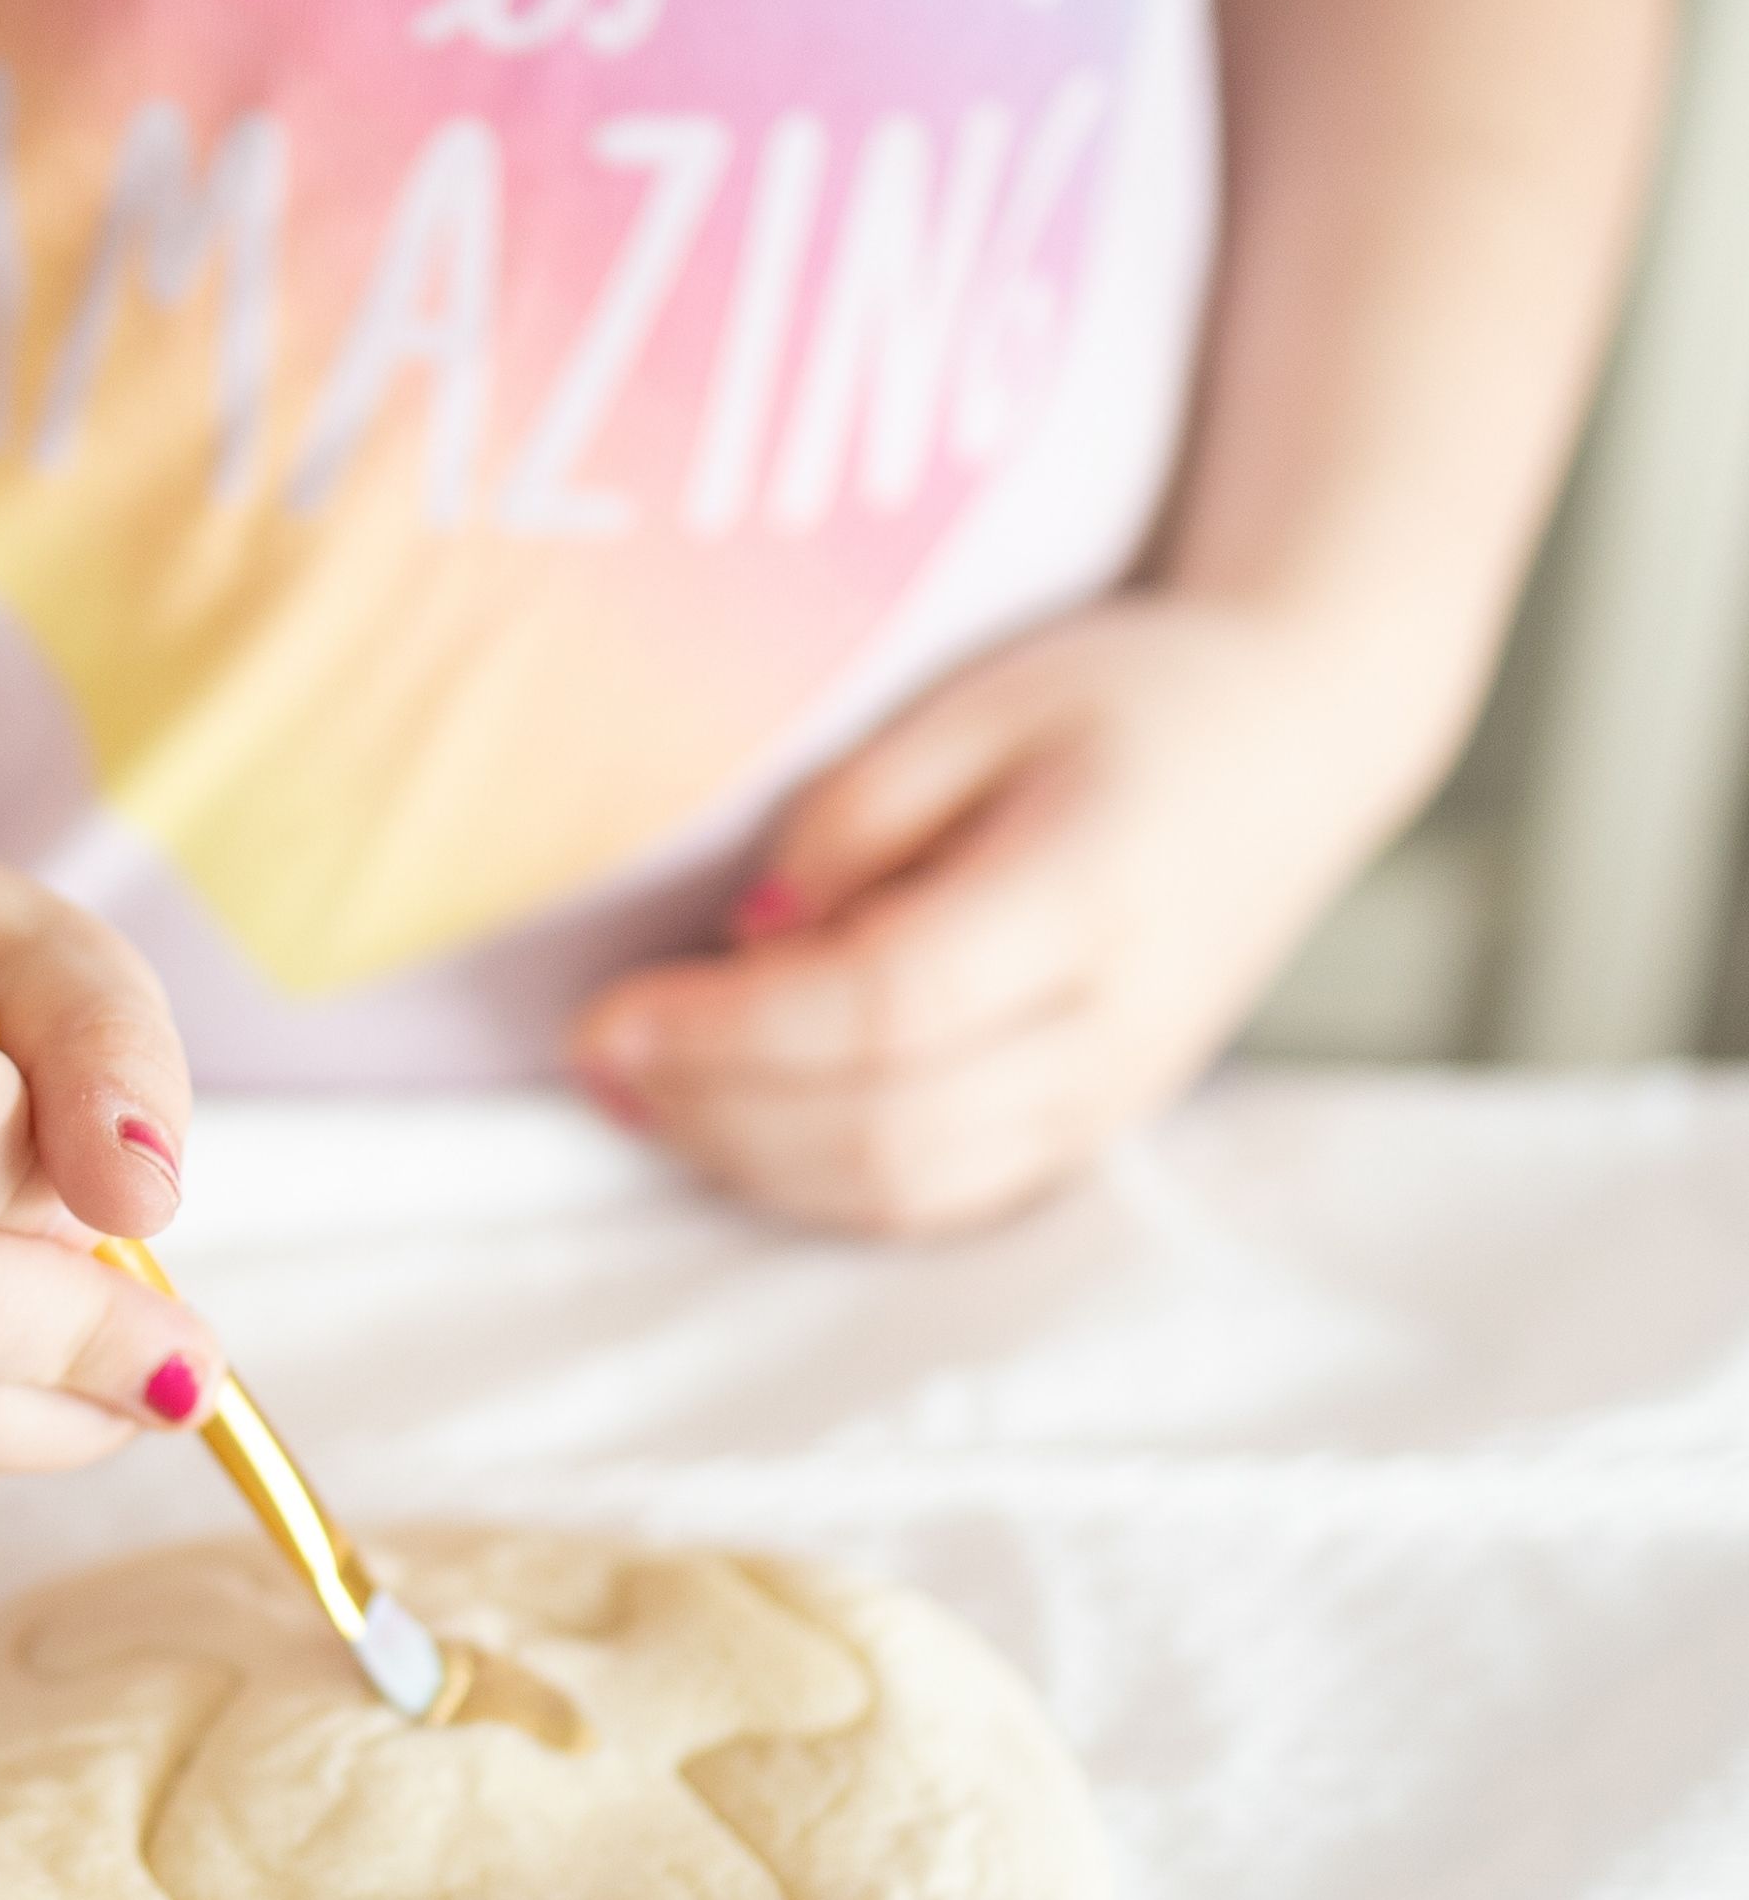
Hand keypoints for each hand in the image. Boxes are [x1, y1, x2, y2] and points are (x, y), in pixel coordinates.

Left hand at [570, 595, 1415, 1234]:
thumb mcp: (988, 697)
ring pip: (909, 1190)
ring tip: (642, 1098)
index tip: (606, 1013)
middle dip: (714, 1111)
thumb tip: (750, 943)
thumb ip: (857, 815)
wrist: (1302, 738)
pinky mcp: (1094, 1133)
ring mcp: (1115, 1099)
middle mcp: (1116, 1026)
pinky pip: (942, 1202)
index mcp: (1095, 894)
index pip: (886, 1008)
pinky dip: (820, 1187)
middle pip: (886, 1128)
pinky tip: (734, 1129)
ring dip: (751, 1163)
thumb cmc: (1134, 697)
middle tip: (598, 1063)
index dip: (727, 1030)